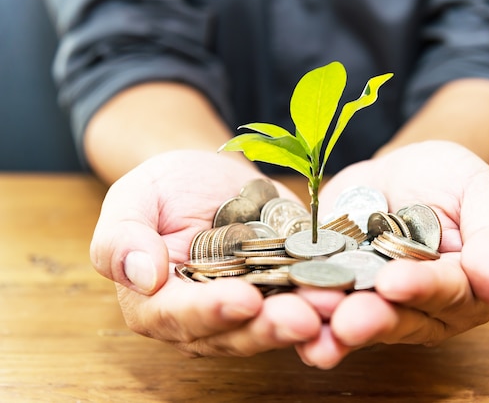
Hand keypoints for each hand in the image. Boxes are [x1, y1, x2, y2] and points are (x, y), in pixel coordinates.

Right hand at [90, 150, 320, 356]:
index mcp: (156, 303)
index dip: (210, 312)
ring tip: (332, 305)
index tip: (243, 300)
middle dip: (269, 327)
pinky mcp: (281, 293)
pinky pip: (301, 300)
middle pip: (233, 333)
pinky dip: (322, 298)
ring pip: (273, 325)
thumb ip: (121, 238)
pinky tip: (346, 290)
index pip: (178, 317)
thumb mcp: (133, 198)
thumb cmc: (163, 188)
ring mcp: (247, 309)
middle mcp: (203, 318)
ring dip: (305, 319)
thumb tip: (142, 276)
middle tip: (303, 318)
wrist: (208, 176)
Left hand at [295, 140, 488, 367]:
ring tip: (309, 319)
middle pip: (400, 320)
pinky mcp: (340, 294)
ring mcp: (378, 306)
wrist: (400, 172)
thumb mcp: (480, 190)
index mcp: (466, 289)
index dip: (422, 289)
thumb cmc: (448, 179)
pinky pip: (324, 309)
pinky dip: (305, 314)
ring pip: (359, 323)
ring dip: (332, 325)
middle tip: (346, 320)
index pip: (448, 293)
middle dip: (372, 319)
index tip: (394, 283)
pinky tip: (285, 315)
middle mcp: (423, 309)